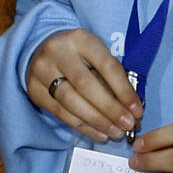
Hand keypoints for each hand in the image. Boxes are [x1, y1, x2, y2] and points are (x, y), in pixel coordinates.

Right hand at [26, 28, 142, 140]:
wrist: (42, 49)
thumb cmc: (80, 55)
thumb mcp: (97, 54)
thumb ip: (113, 77)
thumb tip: (131, 110)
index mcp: (79, 39)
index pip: (106, 65)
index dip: (124, 91)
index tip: (137, 111)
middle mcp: (57, 52)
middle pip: (85, 85)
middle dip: (110, 109)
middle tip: (127, 125)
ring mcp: (41, 71)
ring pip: (70, 102)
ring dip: (97, 121)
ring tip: (116, 133)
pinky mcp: (34, 90)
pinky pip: (60, 113)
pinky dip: (83, 126)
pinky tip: (100, 133)